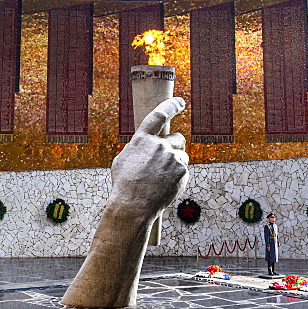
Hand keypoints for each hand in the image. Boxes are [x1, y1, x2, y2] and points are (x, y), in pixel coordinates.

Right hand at [108, 97, 188, 220]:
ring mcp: (172, 157)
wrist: (133, 206)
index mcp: (142, 139)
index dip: (171, 106)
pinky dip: (178, 177)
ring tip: (161, 179)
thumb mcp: (123, 160)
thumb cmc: (124, 185)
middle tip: (167, 160)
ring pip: (182, 156)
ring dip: (176, 164)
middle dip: (175, 146)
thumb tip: (145, 145)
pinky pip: (184, 170)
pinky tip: (165, 186)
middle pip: (178, 138)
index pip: (159, 115)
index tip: (180, 102)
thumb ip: (137, 148)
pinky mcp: (182, 171)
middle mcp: (159, 144)